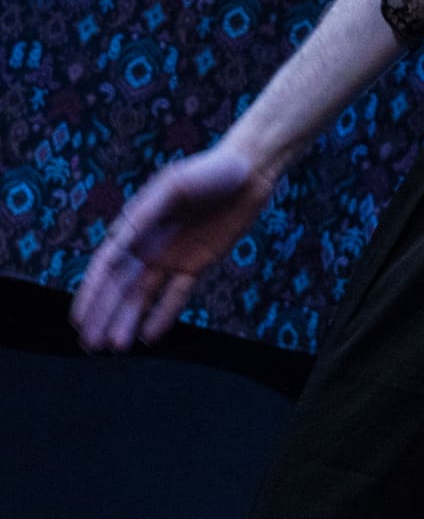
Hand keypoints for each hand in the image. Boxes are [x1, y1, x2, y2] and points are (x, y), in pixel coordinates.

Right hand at [68, 142, 277, 351]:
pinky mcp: (197, 262)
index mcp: (136, 225)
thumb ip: (146, 213)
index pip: (106, 265)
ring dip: (128, 319)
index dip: (91, 293)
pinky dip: (163, 314)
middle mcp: (148, 244)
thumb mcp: (174, 186)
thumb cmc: (209, 171)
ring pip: (143, 294)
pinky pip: (176, 294)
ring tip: (116, 347)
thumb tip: (118, 239)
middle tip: (91, 345)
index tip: (78, 319)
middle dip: (104, 315)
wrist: (251, 171)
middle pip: (120, 286)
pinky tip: (149, 336)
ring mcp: (172, 255)